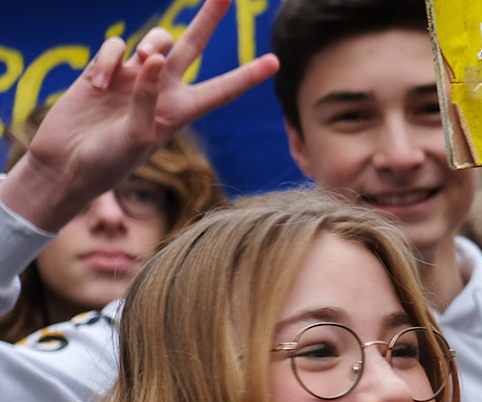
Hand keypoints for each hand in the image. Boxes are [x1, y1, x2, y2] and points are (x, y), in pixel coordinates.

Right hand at [0, 0, 278, 231]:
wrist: (67, 164)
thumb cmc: (109, 162)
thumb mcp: (138, 137)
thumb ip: (149, 99)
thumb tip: (154, 59)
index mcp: (181, 111)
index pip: (222, 90)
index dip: (247, 76)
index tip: (275, 62)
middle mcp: (162, 89)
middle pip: (193, 45)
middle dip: (208, 19)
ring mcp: (134, 76)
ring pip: (155, 40)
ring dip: (151, 43)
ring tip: (142, 61)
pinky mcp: (104, 69)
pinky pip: (115, 46)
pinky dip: (109, 59)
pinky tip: (100, 85)